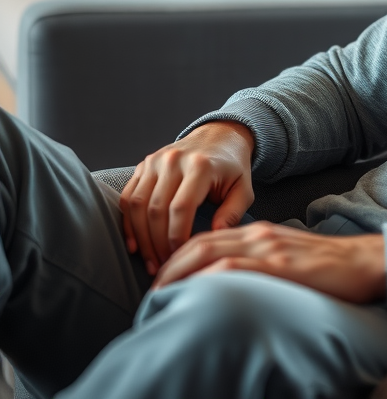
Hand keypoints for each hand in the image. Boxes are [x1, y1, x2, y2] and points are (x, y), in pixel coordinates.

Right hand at [120, 121, 254, 275]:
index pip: (180, 208)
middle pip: (156, 210)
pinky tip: (135, 245)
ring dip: (140, 238)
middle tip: (164, 267)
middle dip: (157, 244)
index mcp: (200, 166)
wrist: (219, 136)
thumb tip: (215, 235)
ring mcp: (155, 160)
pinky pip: (128, 197)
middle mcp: (174, 160)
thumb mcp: (243, 189)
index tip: (181, 257)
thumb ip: (233, 213)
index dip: (177, 237)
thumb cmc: (232, 168)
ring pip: (137, 206)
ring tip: (150, 261)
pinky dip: (127, 223)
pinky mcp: (144, 164)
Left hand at [151, 222, 386, 303]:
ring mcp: (269, 247)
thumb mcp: (287, 261)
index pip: (207, 239)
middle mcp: (259, 234)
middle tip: (150, 294)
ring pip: (210, 252)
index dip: (178, 259)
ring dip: (178, 273)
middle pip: (200, 243)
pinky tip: (192, 293)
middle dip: (169, 267)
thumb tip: (229, 288)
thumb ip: (260, 266)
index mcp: (259, 232)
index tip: (161, 282)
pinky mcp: (279, 265)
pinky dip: (207, 278)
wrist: (364, 263)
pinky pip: (234, 267)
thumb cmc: (328, 269)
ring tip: (159, 297)